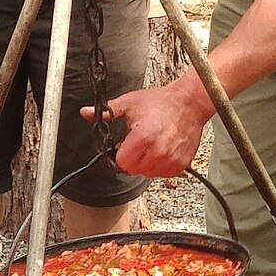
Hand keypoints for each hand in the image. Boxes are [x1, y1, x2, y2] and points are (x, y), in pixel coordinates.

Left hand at [83, 73, 211, 176]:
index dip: (119, 154)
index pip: (122, 162)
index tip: (122, 145)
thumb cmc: (161, 102)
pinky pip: (162, 173)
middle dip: (131, 159)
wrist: (189, 103)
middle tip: (137, 143)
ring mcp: (171, 160)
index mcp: (143, 137)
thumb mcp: (130, 103)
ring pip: (147, 174)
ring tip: (151, 144)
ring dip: (145, 163)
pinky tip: (161, 149)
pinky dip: (159, 165)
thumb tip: (85, 112)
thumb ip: (107, 112)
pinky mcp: (181, 164)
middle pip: (133, 170)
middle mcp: (158, 152)